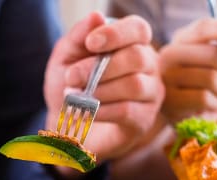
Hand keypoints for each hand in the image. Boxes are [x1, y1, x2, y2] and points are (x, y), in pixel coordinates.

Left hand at [44, 12, 164, 164]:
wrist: (67, 126)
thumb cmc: (71, 86)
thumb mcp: (66, 57)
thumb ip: (79, 36)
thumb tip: (96, 16)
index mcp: (132, 43)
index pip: (138, 29)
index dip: (116, 34)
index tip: (91, 43)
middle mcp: (148, 66)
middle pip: (137, 57)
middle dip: (99, 67)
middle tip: (71, 78)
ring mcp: (150, 94)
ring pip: (134, 85)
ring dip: (99, 90)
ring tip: (76, 97)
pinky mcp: (143, 120)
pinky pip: (127, 111)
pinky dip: (101, 110)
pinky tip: (86, 112)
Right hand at [158, 0, 216, 124]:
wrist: (192, 118)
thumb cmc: (211, 83)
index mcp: (182, 40)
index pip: (202, 28)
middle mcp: (168, 56)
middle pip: (212, 56)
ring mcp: (166, 79)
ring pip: (211, 78)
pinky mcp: (169, 102)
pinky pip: (204, 98)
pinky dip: (216, 104)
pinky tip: (213, 106)